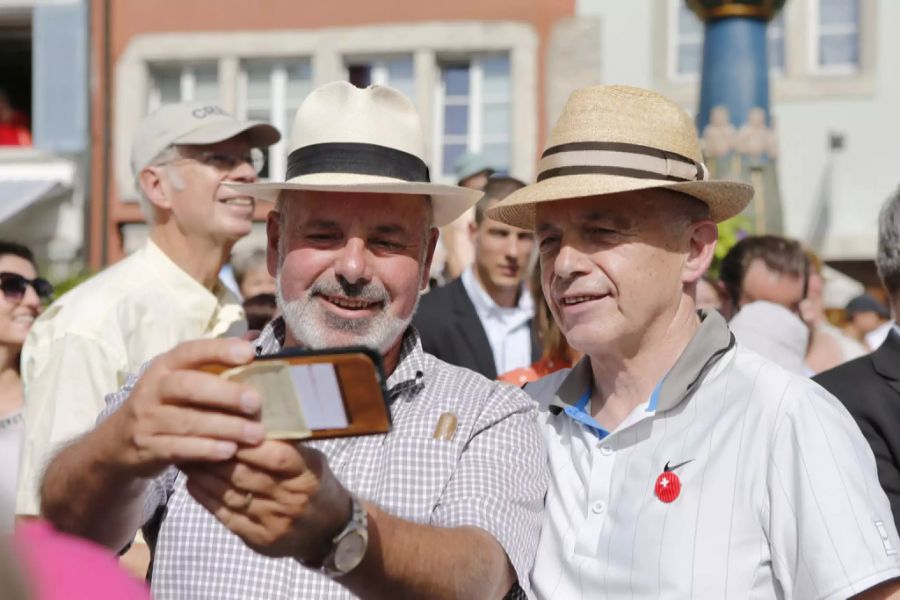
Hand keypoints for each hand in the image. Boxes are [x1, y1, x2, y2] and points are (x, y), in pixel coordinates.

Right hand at [105, 338, 266, 477]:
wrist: (118, 441)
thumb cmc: (166, 405)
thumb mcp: (182, 380)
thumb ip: (214, 364)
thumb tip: (253, 339)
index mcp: (165, 366)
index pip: (190, 351)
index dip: (219, 350)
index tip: (249, 354)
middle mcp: (153, 388)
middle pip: (187, 386)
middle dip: (225, 393)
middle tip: (256, 402)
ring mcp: (147, 419)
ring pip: (186, 421)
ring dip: (224, 427)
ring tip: (255, 434)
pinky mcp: (146, 448)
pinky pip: (178, 448)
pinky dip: (205, 450)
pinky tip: (229, 451)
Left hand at [182, 441, 352, 561]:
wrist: (330, 530)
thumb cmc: (316, 484)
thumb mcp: (312, 460)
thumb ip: (287, 444)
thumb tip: (249, 417)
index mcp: (307, 473)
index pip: (275, 456)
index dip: (247, 443)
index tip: (223, 426)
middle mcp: (290, 498)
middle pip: (246, 475)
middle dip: (216, 456)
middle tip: (193, 438)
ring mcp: (274, 521)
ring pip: (231, 495)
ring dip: (204, 476)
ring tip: (187, 458)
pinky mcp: (259, 539)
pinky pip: (227, 516)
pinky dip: (206, 498)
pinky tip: (193, 483)